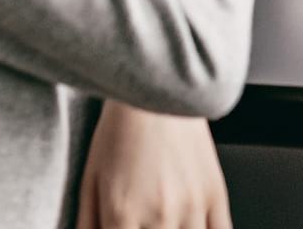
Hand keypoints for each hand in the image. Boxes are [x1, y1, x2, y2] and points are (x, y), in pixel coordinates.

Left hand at [76, 103, 231, 228]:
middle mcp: (160, 216)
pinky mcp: (215, 193)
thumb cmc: (122, 128)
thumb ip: (87, 226)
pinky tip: (191, 227)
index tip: (120, 228)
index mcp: (122, 215)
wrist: (162, 88)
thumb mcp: (90, 181)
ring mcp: (192, 206)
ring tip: (162, 224)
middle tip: (139, 223)